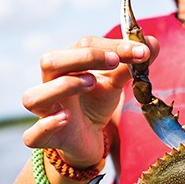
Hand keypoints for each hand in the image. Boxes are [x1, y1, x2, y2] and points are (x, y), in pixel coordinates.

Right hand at [21, 35, 157, 165]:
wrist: (87, 140)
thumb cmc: (95, 104)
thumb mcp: (115, 83)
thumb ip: (131, 65)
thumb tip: (152, 43)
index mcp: (67, 65)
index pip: (83, 44)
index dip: (112, 45)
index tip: (141, 51)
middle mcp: (50, 84)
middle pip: (50, 61)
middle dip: (83, 57)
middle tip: (114, 61)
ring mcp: (44, 112)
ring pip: (33, 96)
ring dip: (62, 86)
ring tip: (91, 84)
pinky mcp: (43, 139)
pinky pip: (32, 134)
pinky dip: (46, 125)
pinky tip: (66, 118)